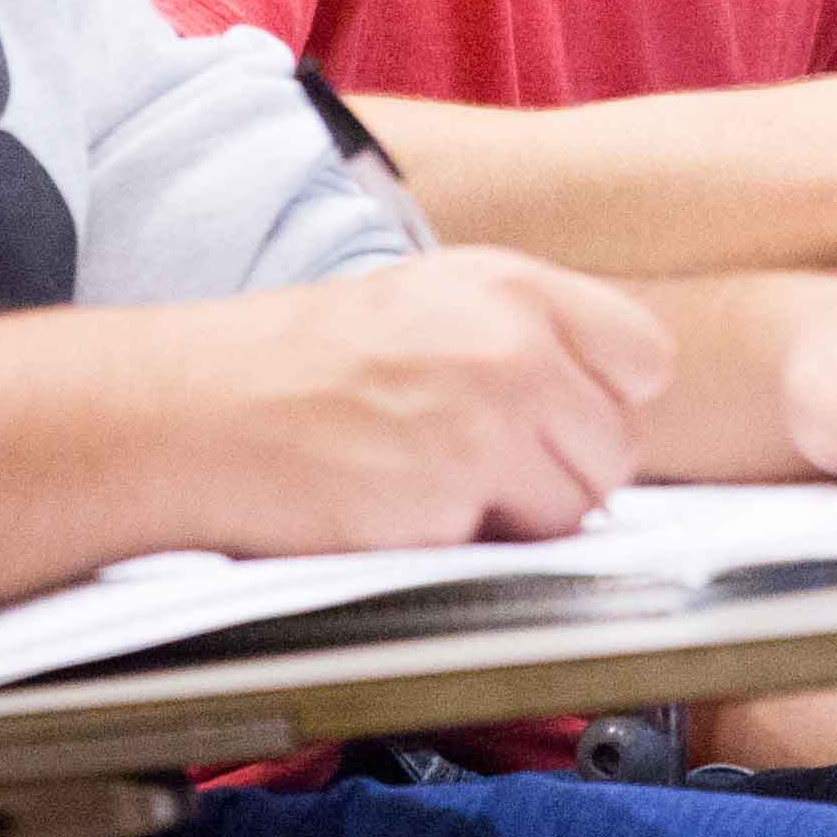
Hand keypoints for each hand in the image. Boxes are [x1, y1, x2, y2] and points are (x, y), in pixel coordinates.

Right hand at [183, 250, 675, 549]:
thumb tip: (607, 408)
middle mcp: (513, 343)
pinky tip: (402, 511)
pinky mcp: (453, 496)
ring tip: (433, 487)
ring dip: (521, 518)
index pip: (645, 356)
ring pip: (579, 506)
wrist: (192, 412)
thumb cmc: (297, 366)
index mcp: (511, 285)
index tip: (557, 423)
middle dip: (563, 471)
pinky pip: (515, 551)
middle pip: (619, 444)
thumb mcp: (427, 302)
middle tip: (476, 467)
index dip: (605, 403)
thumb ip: (525, 337)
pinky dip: (470, 548)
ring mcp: (488, 420)